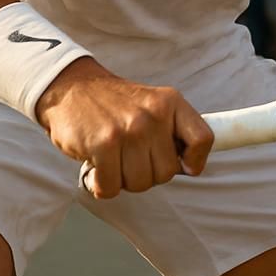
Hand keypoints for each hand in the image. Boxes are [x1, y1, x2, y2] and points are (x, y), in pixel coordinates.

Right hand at [35, 58, 213, 199]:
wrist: (72, 88)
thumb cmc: (115, 104)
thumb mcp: (154, 104)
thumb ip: (173, 129)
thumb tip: (190, 166)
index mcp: (171, 103)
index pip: (203, 139)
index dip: (196, 161)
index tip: (183, 165)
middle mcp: (154, 115)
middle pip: (167, 173)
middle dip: (148, 173)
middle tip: (131, 158)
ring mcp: (129, 130)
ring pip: (140, 183)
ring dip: (123, 179)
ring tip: (113, 158)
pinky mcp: (103, 144)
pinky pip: (111, 187)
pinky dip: (102, 184)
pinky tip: (97, 166)